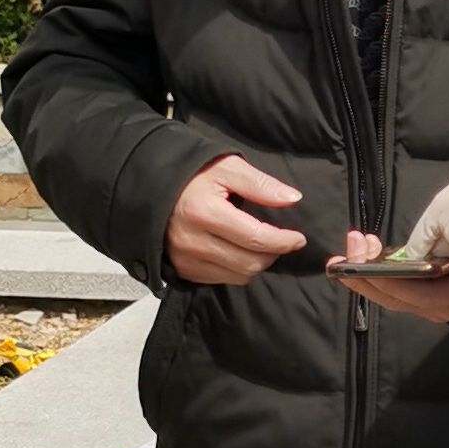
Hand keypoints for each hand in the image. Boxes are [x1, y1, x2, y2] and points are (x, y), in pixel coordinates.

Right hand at [165, 152, 306, 285]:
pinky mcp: (182, 270)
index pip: (256, 238)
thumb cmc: (192, 175)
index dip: (284, 241)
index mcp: (205, 213)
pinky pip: (222, 280)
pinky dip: (237, 269)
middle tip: (281, 240)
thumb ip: (260, 184)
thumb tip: (292, 199)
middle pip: (250, 263)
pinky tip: (238, 251)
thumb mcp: (227, 167)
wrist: (151, 188)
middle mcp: (193, 241)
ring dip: (257, 263)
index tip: (298, 238)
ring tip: (260, 245)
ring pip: (239, 276)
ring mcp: (185, 259)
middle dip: (273, 254)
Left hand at [326, 227, 448, 325]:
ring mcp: (448, 303)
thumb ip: (435, 244)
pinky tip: (381, 254)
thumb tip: (410, 252)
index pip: (403, 291)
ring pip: (399, 294)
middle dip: (364, 273)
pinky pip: (410, 288)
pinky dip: (391, 272)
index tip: (352, 257)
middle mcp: (447, 308)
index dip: (373, 276)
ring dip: (375, 270)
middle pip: (394, 298)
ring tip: (361, 243)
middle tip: (349, 243)